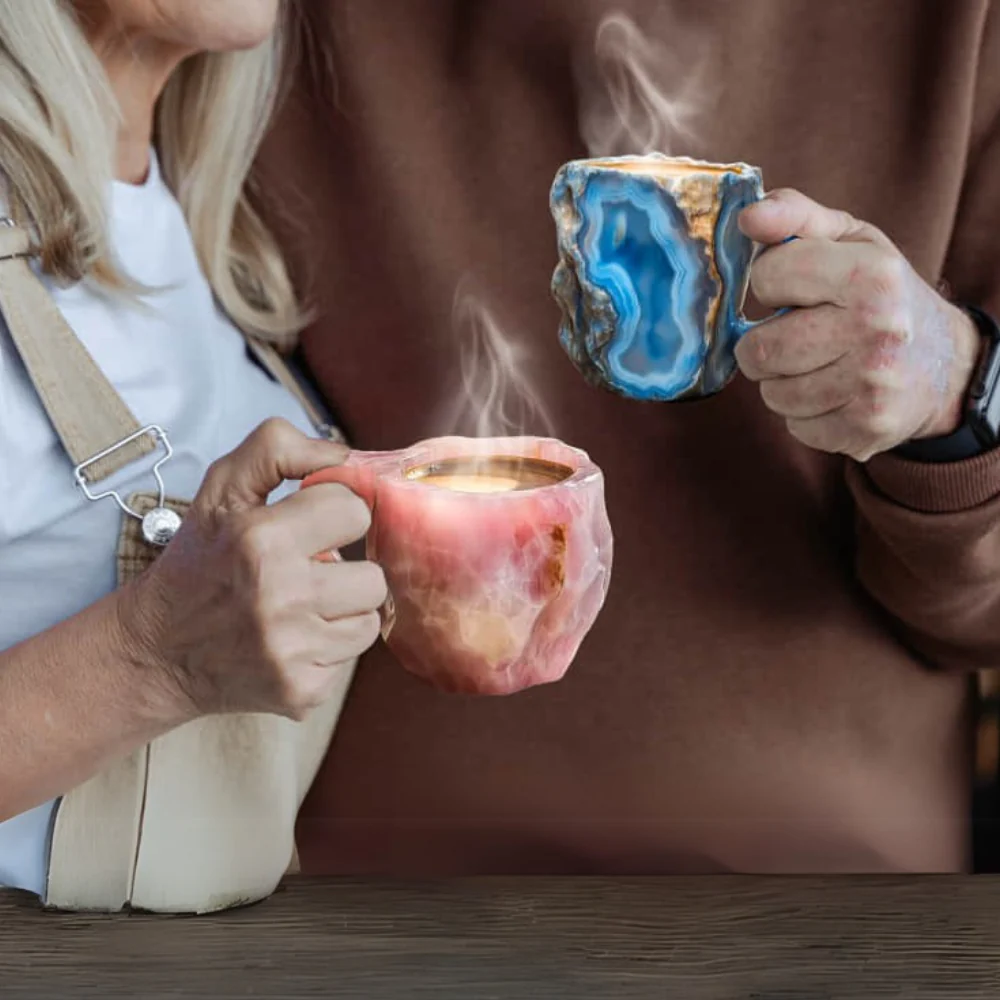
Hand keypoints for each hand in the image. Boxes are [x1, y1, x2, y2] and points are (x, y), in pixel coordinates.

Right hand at [122, 418, 384, 721]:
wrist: (157, 653)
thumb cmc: (199, 561)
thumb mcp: (221, 488)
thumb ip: (278, 448)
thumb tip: (343, 455)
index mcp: (260, 539)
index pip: (354, 511)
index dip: (332, 515)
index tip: (306, 527)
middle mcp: (279, 596)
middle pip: (373, 576)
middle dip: (342, 571)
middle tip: (303, 574)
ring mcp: (291, 649)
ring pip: (369, 617)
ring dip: (341, 610)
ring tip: (298, 607)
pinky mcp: (301, 690)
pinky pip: (350, 658)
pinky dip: (327, 648)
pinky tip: (289, 641)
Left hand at [734, 189, 981, 461]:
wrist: (946, 365)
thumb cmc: (883, 295)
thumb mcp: (851, 241)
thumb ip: (796, 217)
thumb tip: (748, 216)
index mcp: (871, 275)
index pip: (768, 277)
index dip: (771, 283)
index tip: (794, 288)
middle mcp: (876, 331)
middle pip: (759, 350)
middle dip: (764, 344)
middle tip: (796, 335)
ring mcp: (872, 386)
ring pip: (772, 394)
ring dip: (782, 382)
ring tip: (817, 364)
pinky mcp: (865, 430)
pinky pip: (795, 427)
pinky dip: (804, 414)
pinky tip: (833, 394)